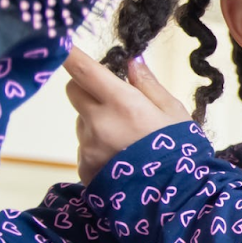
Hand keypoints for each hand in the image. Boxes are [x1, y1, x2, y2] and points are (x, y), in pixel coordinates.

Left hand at [63, 48, 190, 182]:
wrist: (176, 199)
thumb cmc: (181, 151)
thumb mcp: (173, 112)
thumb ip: (148, 85)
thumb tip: (131, 62)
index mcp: (122, 103)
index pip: (83, 69)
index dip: (69, 53)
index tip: (61, 43)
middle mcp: (98, 122)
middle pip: (73, 90)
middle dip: (88, 87)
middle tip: (115, 99)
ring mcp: (87, 147)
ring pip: (82, 121)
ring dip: (96, 121)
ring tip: (128, 141)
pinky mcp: (84, 168)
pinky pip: (84, 147)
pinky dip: (99, 147)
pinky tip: (123, 159)